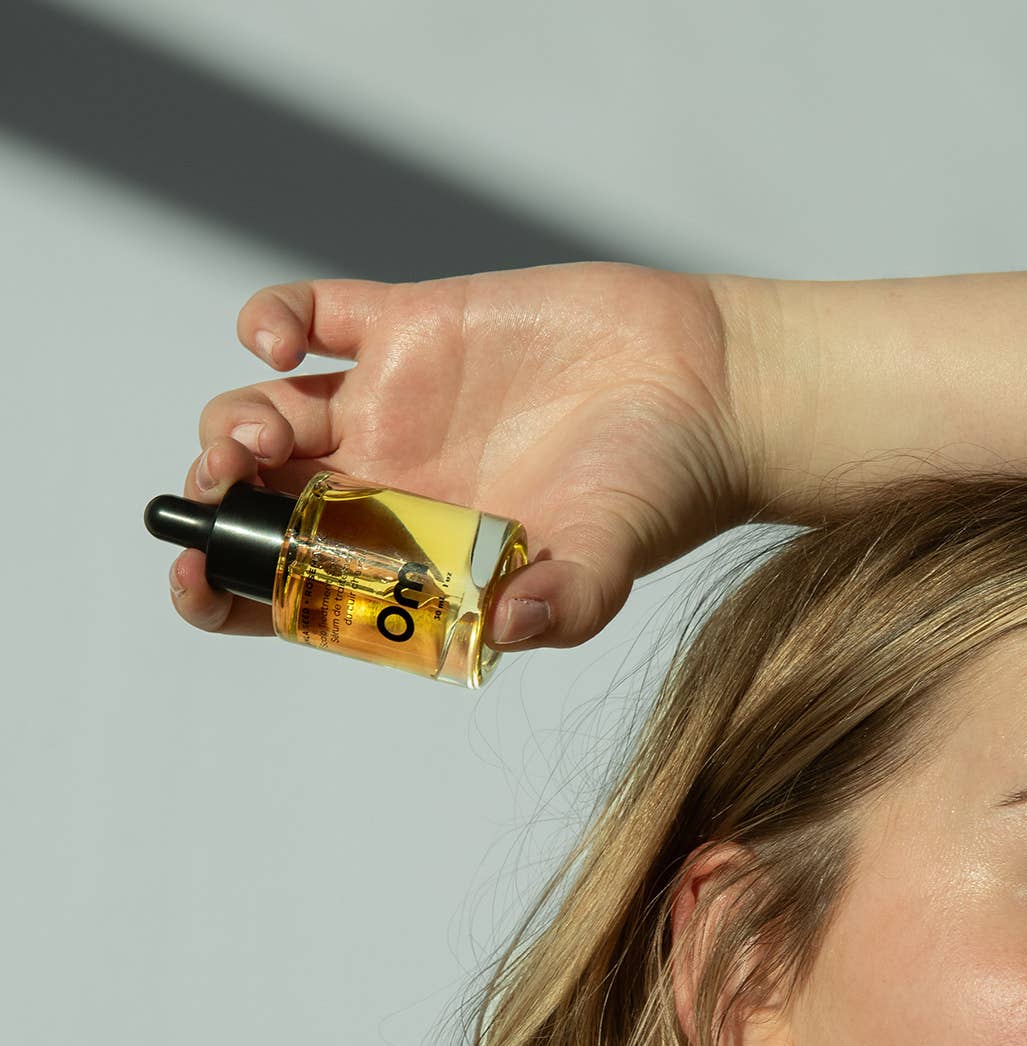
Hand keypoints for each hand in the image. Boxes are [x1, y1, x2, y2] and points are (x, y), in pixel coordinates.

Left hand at [167, 261, 757, 648]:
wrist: (709, 388)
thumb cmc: (660, 491)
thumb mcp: (610, 564)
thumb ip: (562, 603)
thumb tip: (505, 628)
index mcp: (414, 557)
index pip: (292, 586)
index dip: (227, 590)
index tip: (196, 580)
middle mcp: (389, 486)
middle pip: (259, 500)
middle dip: (216, 500)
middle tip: (228, 493)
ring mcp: (394, 404)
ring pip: (266, 412)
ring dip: (232, 424)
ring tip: (260, 436)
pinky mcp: (416, 325)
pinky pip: (312, 314)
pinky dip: (271, 320)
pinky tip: (278, 340)